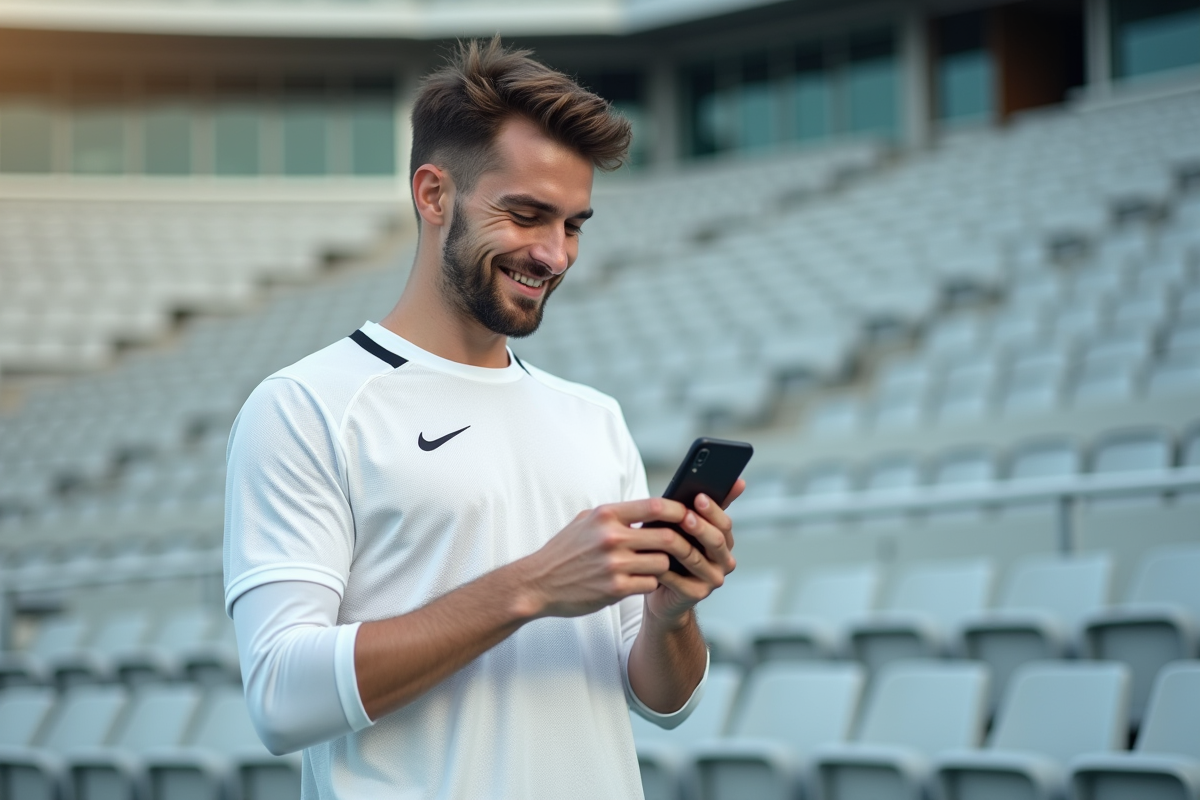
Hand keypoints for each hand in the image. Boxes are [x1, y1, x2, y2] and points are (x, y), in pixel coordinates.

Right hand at [518, 497, 695, 618]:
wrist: (537, 583)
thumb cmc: (564, 551)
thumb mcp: (585, 521)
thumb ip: (616, 515)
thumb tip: (649, 508)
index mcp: (606, 515)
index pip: (655, 506)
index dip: (679, 511)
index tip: (688, 515)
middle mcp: (611, 538)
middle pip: (667, 537)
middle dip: (680, 543)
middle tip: (684, 546)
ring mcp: (614, 565)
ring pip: (662, 563)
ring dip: (664, 566)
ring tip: (657, 565)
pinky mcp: (615, 589)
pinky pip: (649, 584)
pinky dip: (650, 583)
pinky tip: (641, 581)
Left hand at [645, 478, 744, 625]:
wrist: (663, 591)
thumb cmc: (672, 552)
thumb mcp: (684, 526)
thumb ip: (701, 507)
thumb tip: (736, 480)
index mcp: (723, 541)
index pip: (724, 523)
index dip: (713, 510)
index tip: (698, 496)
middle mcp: (723, 561)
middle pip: (716, 541)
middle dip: (700, 527)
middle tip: (685, 515)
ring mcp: (712, 580)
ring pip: (697, 560)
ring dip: (680, 546)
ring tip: (665, 535)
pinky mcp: (696, 595)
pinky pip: (680, 581)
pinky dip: (666, 570)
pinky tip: (653, 561)